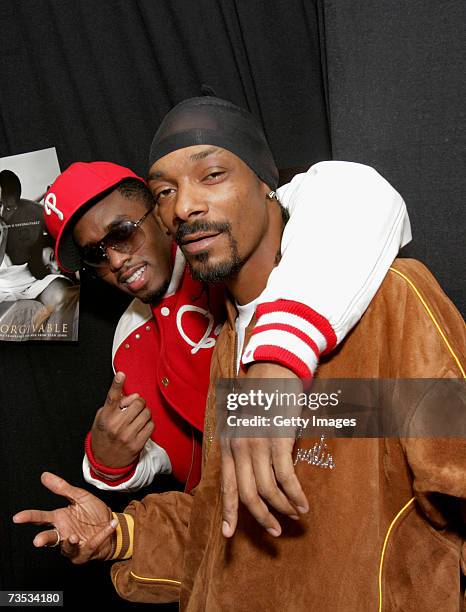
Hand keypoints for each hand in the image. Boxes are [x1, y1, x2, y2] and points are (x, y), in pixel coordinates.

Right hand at [13, 472, 116, 563]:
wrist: (114, 526)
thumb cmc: (94, 513)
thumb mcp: (80, 497)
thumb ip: (63, 488)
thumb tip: (44, 476)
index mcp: (60, 519)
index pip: (41, 518)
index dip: (29, 517)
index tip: (18, 517)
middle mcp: (64, 533)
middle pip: (50, 537)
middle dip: (43, 539)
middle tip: (38, 541)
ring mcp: (74, 545)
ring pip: (67, 547)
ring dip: (70, 542)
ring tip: (74, 536)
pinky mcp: (86, 552)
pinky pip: (92, 544)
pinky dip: (102, 534)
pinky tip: (110, 525)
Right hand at [91, 372, 154, 467]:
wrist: (105, 462)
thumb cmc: (104, 436)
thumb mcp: (102, 418)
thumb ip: (116, 405)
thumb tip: (134, 396)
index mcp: (105, 417)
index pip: (112, 397)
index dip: (116, 384)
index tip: (121, 374)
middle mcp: (116, 425)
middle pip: (138, 403)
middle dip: (139, 403)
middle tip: (135, 408)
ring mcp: (127, 435)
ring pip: (147, 413)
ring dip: (144, 414)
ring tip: (137, 419)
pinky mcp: (137, 444)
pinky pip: (151, 426)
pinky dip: (148, 425)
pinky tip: (141, 428)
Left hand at [221, 362, 308, 537]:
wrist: (273, 371)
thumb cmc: (259, 399)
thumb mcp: (241, 424)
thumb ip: (242, 450)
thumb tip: (251, 478)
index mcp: (228, 445)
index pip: (226, 486)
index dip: (229, 511)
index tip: (229, 534)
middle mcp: (239, 448)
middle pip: (247, 494)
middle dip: (261, 516)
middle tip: (274, 531)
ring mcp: (258, 445)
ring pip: (267, 490)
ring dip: (282, 508)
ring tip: (294, 516)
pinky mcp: (279, 441)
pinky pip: (286, 478)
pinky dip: (295, 495)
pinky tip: (303, 504)